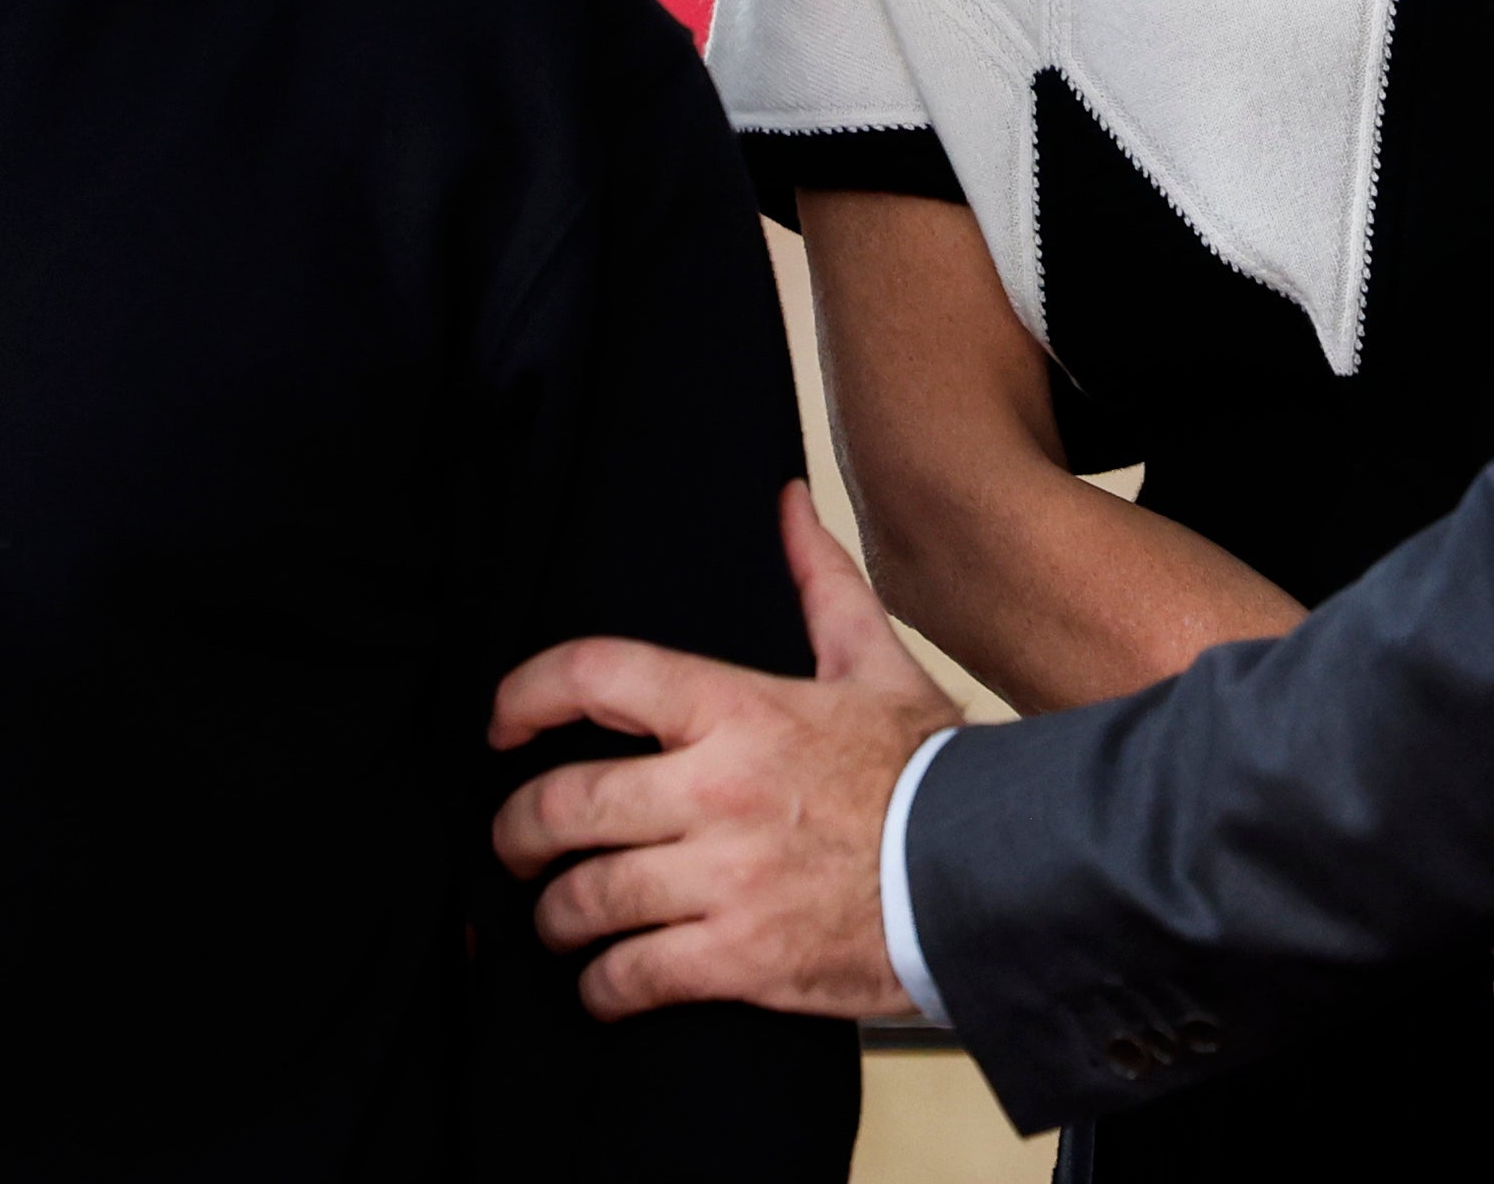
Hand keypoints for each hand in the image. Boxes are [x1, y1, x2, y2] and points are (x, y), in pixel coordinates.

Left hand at [494, 481, 955, 1021]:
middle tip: (511, 844)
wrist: (992, 872)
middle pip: (564, 802)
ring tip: (556, 919)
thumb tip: (790, 507)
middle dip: (517, 830)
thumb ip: (821, 583)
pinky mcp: (742, 958)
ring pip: (587, 896)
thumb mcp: (875, 661)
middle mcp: (718, 789)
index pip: (598, 676)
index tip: (500, 724)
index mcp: (739, 710)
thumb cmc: (930, 771)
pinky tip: (604, 986)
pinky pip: (634, 974)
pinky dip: (603, 987)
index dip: (526, 694)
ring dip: (555, 914)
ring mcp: (726, 877)